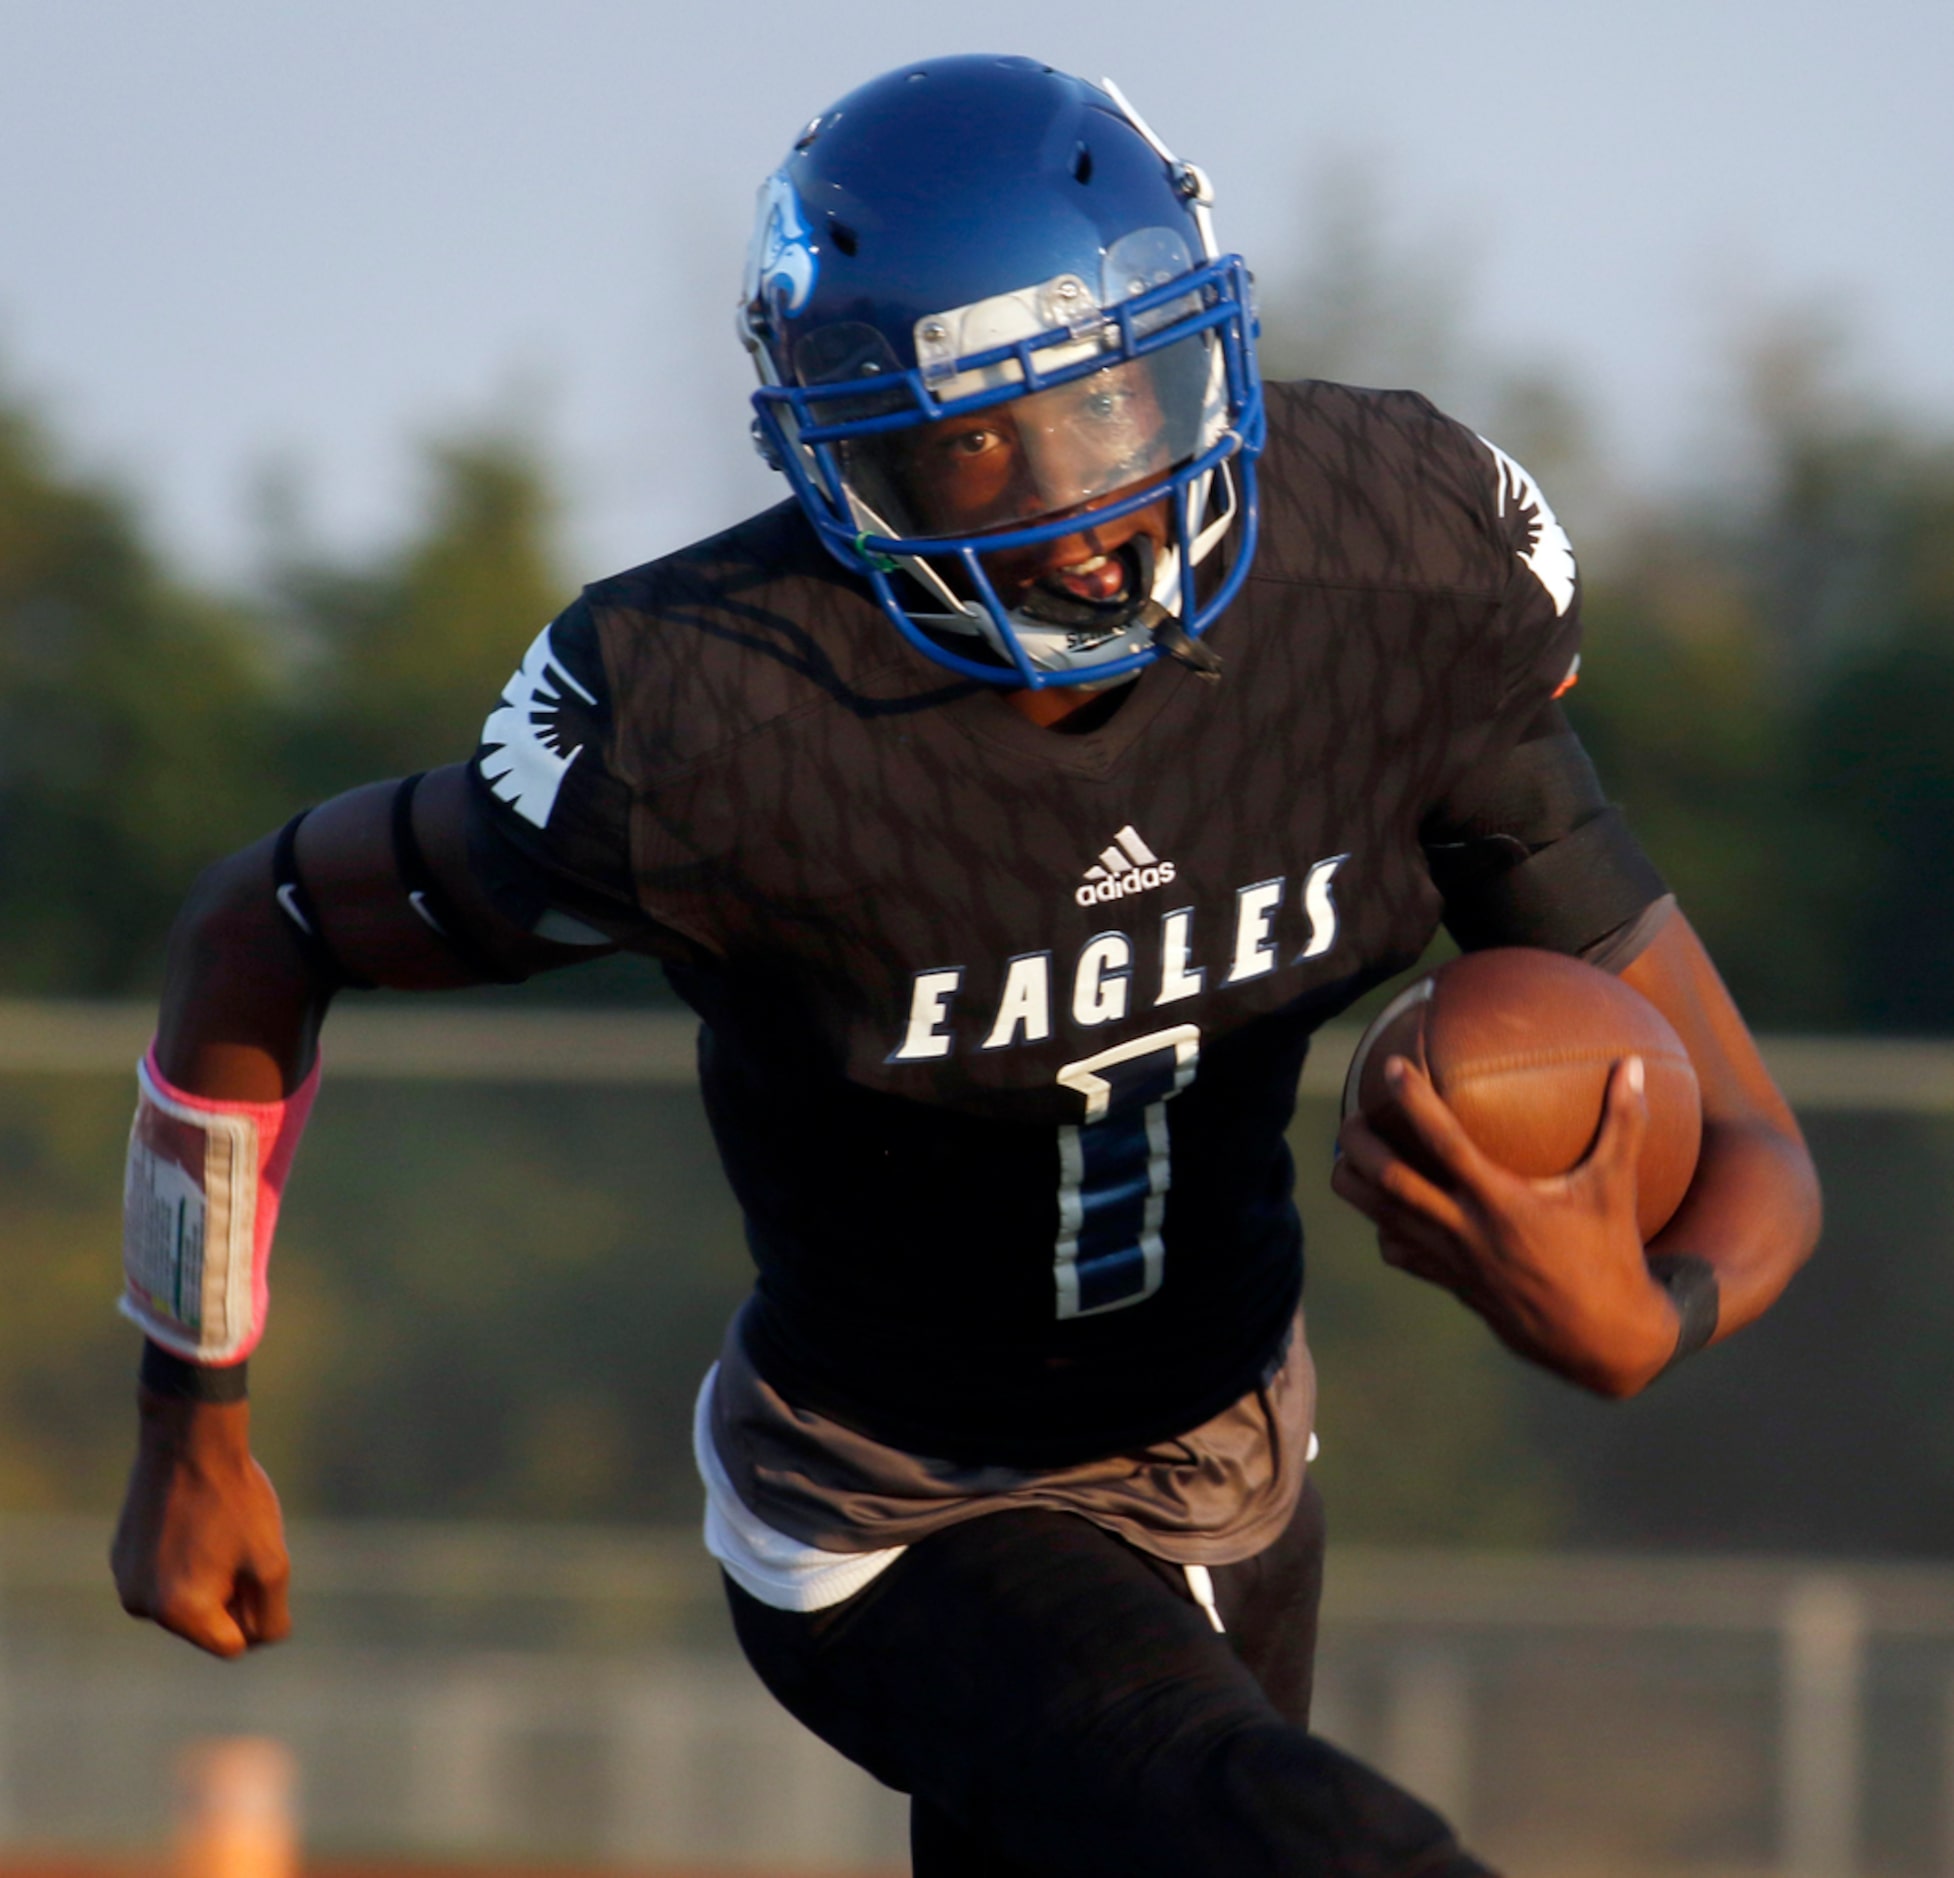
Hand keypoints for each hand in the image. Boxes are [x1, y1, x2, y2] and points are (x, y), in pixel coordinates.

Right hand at [111, 1392, 291, 1657]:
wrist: (190, 1441)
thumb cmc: (236, 1500)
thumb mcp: (273, 1561)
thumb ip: (271, 1615)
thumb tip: (254, 1641)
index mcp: (179, 1612)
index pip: (233, 1646)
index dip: (257, 1611)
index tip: (259, 1572)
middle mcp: (142, 1606)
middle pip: (207, 1624)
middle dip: (231, 1594)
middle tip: (240, 1544)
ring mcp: (126, 1582)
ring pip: (186, 1600)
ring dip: (209, 1577)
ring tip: (216, 1530)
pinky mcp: (120, 1558)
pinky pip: (164, 1576)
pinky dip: (184, 1560)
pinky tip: (194, 1521)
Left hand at [1331, 1054, 1677, 1395]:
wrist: (1602, 1341)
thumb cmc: (1612, 1255)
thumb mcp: (1617, 1188)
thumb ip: (1625, 1124)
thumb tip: (1635, 1064)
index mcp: (1503, 1203)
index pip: (1445, 1143)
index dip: (1414, 1102)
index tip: (1391, 1067)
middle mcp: (1468, 1231)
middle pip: (1391, 1183)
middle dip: (1360, 1147)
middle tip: (1349, 1117)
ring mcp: (1454, 1261)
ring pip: (1383, 1219)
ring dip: (1356, 1187)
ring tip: (1346, 1156)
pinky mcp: (1451, 1283)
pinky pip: (1400, 1253)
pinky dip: (1384, 1228)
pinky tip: (1383, 1210)